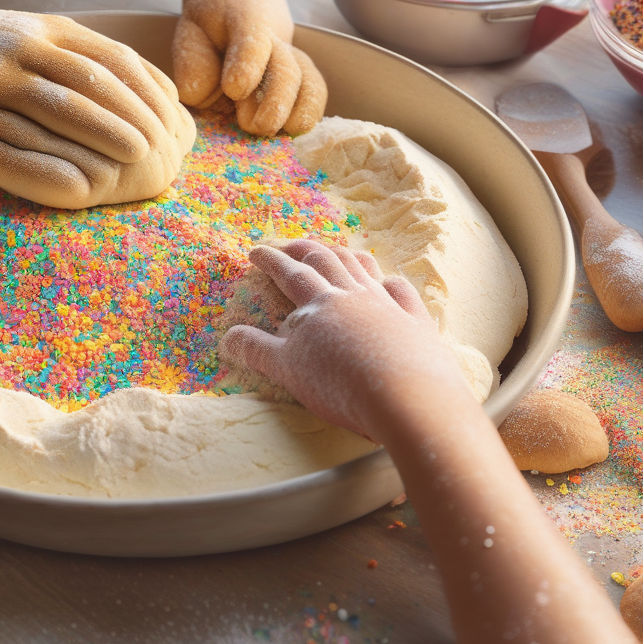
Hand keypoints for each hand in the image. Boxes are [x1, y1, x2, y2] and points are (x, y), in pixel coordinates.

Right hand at [0, 10, 195, 208]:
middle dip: (130, 116)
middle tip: (160, 146)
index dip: (146, 92)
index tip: (171, 122)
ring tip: (137, 157)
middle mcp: (14, 53)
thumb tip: (160, 92)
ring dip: (100, 136)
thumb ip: (89, 57)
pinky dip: (48, 171)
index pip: (109, 59)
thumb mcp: (36, 37)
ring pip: (52, 112)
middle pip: (86, 84)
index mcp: (41, 31)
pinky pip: (7, 154)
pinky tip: (82, 189)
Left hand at [174, 0, 327, 136]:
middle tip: (256, 126)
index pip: (252, 43)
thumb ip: (195, 63)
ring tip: (284, 131)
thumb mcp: (190, 33)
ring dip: (299, 109)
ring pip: (306, 78)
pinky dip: (310, 110)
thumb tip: (217, 94)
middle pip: (285, 68)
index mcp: (244, 20)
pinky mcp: (300, 68)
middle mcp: (274, 37)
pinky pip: (314, 88)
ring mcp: (290, 52)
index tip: (235, 90)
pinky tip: (297, 129)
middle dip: (275, 100)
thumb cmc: (208, 19)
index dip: (247, 65)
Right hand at [218, 240, 468, 439]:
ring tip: (335, 251)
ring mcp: (387, 304)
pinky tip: (388, 283)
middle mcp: (353, 295)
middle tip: (289, 245)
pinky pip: (402, 291)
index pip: (289, 273)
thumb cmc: (339, 384)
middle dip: (304, 249)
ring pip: (363, 267)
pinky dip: (391, 282)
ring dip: (345, 255)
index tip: (255, 251)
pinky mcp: (416, 322)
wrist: (406, 398)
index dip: (270, 260)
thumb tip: (227, 335)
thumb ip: (256, 350)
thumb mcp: (287, 370)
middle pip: (326, 261)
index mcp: (318, 304)